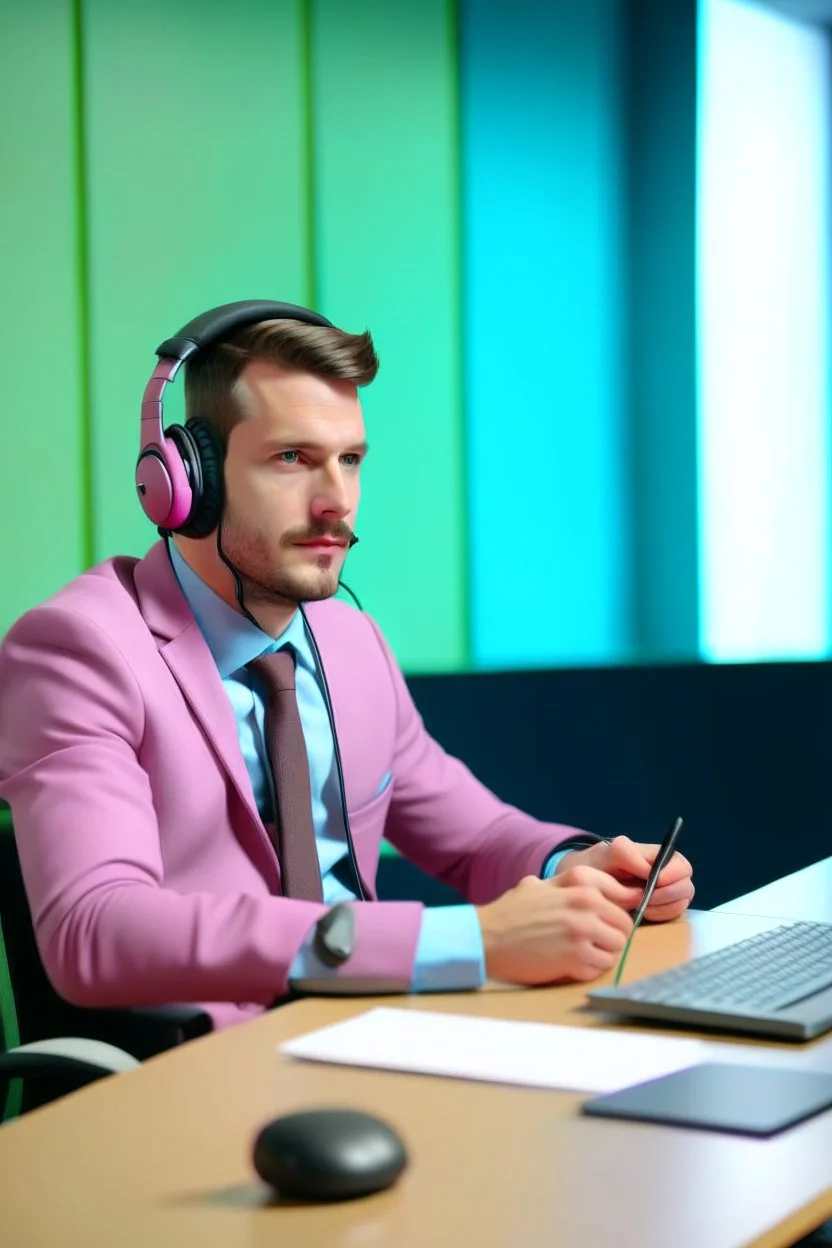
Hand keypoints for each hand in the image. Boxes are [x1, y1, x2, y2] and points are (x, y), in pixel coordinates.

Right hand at [476, 867, 641, 985]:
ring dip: (602, 955)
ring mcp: (581, 934)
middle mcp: (585, 908)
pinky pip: (599, 969)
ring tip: (580, 954)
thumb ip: (575, 883)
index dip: (618, 913)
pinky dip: (588, 970)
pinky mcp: (573, 960)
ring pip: (616, 950)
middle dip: (611, 936)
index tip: (610, 922)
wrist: (486, 937)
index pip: (623, 900)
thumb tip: (611, 889)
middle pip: (624, 928)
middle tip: (592, 942)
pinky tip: (569, 964)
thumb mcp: (543, 884)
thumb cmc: (512, 911)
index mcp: (580, 886)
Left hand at [555, 835, 693, 921]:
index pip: (680, 864)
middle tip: (647, 899)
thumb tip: (648, 869)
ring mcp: (665, 894)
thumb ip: (625, 853)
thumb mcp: (604, 854)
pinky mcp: (661, 910)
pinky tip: (643, 913)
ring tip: (642, 907)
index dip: (673, 874)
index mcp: (655, 858)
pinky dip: (661, 915)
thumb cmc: (595, 867)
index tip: (656, 881)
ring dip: (664, 906)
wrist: (583, 888)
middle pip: (686, 884)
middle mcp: (665, 875)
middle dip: (669, 893)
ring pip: (683, 901)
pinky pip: (674, 914)